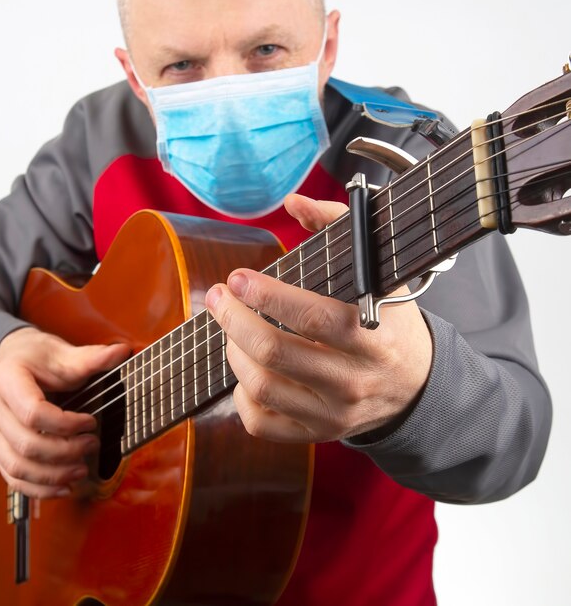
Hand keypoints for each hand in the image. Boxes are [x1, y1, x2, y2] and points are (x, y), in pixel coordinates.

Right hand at [0, 327, 129, 497]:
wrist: (14, 358)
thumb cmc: (37, 356)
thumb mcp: (64, 353)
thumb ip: (92, 357)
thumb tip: (122, 352)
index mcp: (7, 381)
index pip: (33, 413)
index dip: (66, 424)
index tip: (91, 421)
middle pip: (25, 444)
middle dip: (65, 451)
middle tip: (93, 445)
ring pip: (16, 466)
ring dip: (53, 475)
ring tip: (82, 470)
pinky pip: (12, 477)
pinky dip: (38, 488)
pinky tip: (64, 487)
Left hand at [205, 194, 432, 442]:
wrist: (415, 384)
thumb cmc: (389, 321)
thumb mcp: (379, 272)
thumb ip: (340, 227)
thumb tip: (293, 202)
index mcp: (371, 336)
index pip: (313, 317)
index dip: (267, 295)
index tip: (238, 279)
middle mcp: (352, 379)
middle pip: (274, 352)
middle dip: (233, 319)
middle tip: (220, 297)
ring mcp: (333, 413)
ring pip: (261, 386)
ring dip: (233, 351)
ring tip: (232, 329)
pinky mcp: (317, 433)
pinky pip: (262, 423)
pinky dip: (242, 396)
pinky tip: (246, 372)